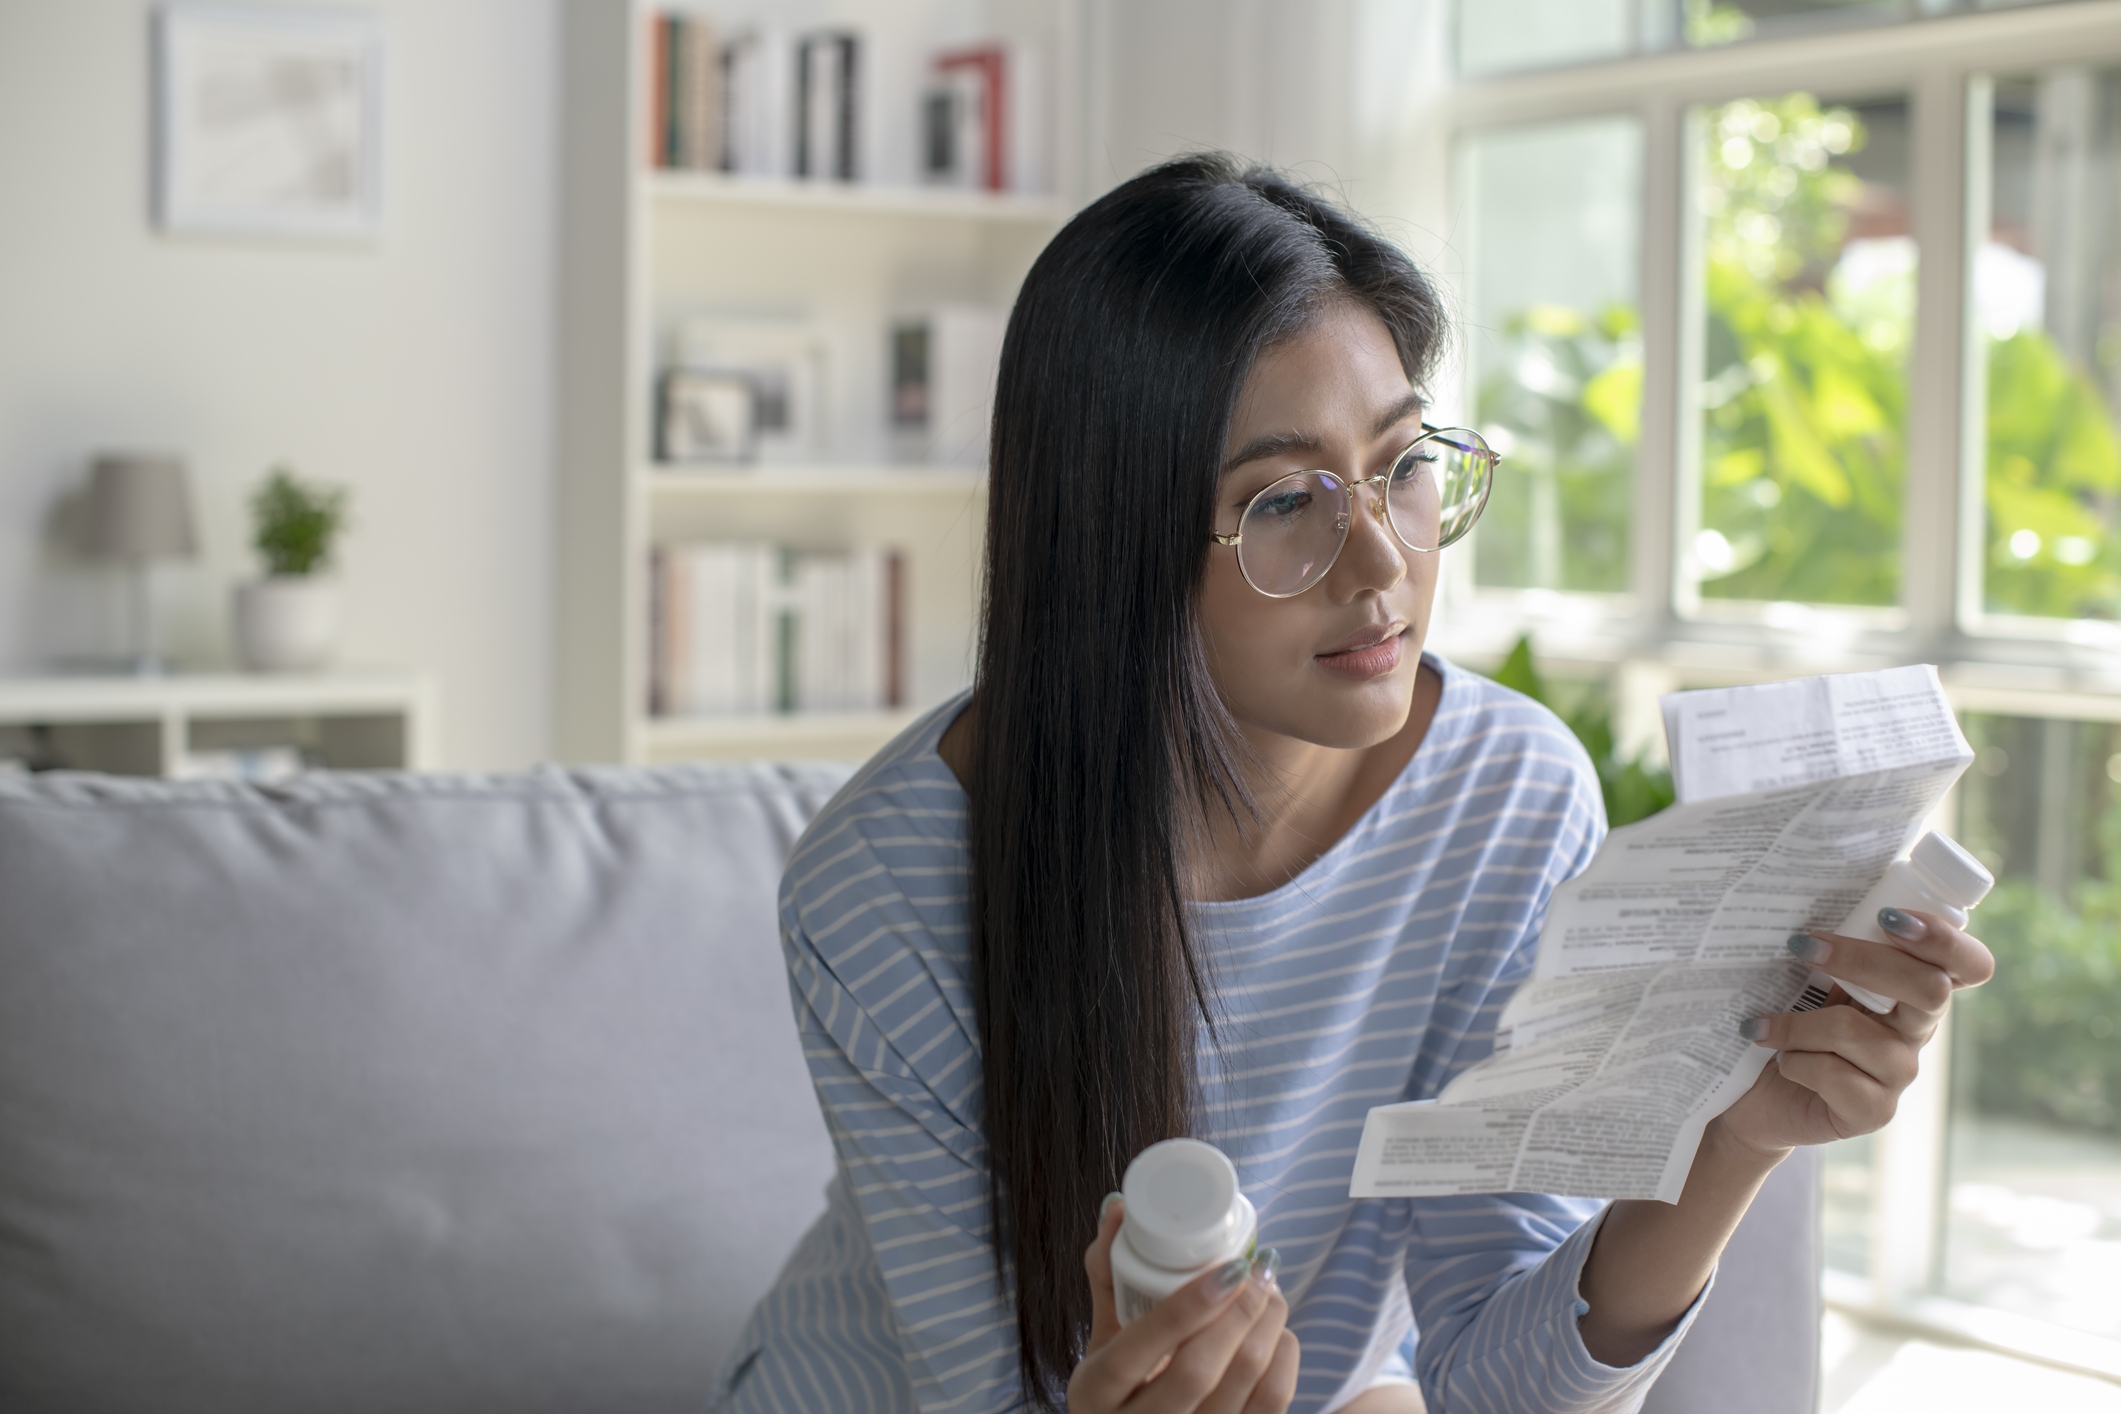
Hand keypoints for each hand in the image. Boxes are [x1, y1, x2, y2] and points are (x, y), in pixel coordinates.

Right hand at [1068, 1196, 1297, 1413]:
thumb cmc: (1122, 1387)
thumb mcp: (1104, 1341)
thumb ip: (1110, 1276)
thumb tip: (1118, 1207)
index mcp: (1095, 1392)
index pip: (1138, 1349)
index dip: (1186, 1306)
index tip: (1226, 1267)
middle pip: (1196, 1372)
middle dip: (1238, 1312)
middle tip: (1259, 1270)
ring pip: (1241, 1388)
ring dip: (1267, 1329)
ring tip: (1271, 1291)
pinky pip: (1270, 1408)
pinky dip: (1283, 1362)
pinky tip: (1279, 1334)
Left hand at [1719, 908, 1995, 1154]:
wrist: (1753, 1093)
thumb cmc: (1783, 1018)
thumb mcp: (1808, 973)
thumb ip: (1829, 942)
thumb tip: (1803, 891)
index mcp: (1912, 988)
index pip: (1968, 964)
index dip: (1944, 939)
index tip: (1889, 916)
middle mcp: (1916, 1030)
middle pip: (1928, 988)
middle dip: (1861, 959)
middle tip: (1800, 944)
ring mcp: (1899, 1074)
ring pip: (1859, 1033)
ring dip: (1798, 1024)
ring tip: (1761, 1027)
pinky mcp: (1873, 1112)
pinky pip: (1838, 1076)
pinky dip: (1796, 1062)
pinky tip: (1779, 1062)